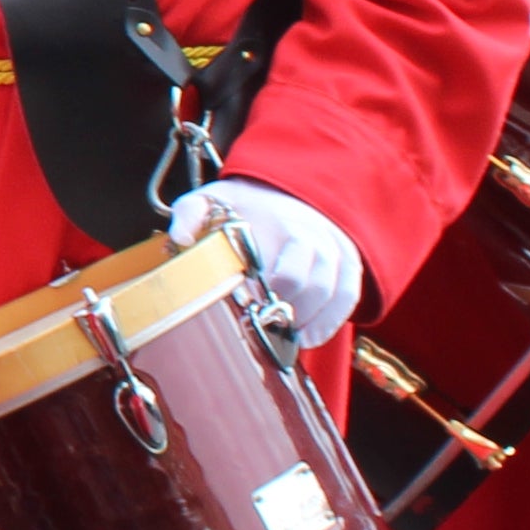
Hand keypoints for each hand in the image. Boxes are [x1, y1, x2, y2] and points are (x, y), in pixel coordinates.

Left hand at [179, 177, 360, 340]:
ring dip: (312, 321)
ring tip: (289, 340)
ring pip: (334, 291)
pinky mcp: (347, 261)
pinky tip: (312, 338)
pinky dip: (332, 319)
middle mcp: (312, 234)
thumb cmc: (240, 205)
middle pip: (312, 283)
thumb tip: (179, 238)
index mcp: (278, 222)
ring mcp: (333, 248)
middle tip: (267, 328)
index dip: (269, 297)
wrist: (280, 189)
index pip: (283, 269)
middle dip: (290, 312)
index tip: (249, 312)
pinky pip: (349, 294)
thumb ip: (190, 213)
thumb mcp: (209, 200)